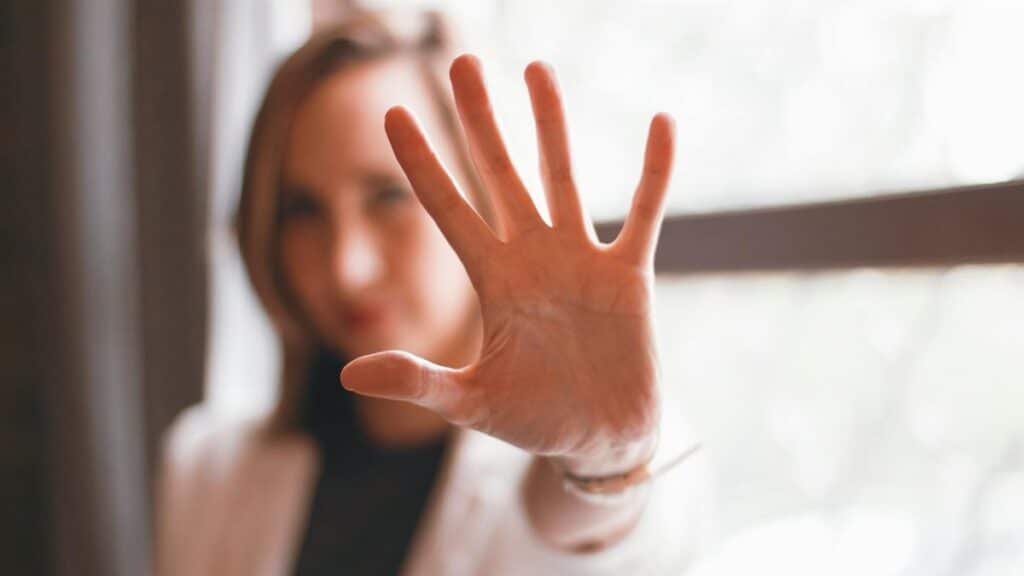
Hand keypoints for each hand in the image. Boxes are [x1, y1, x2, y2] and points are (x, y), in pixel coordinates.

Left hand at [341, 55, 675, 475]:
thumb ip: (418, 380)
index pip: (446, 210)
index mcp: (492, 282)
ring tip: (537, 69)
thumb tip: (351, 372)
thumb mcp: (472, 402)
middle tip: (460, 62)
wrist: (599, 439)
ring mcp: (581, 260)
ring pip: (563, 177)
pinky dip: (655, 172)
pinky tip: (661, 123)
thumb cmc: (534, 419)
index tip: (391, 114)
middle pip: (499, 175)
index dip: (420, 164)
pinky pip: (644, 213)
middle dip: (479, 120)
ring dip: (552, 124)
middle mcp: (532, 258)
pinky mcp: (629, 275)